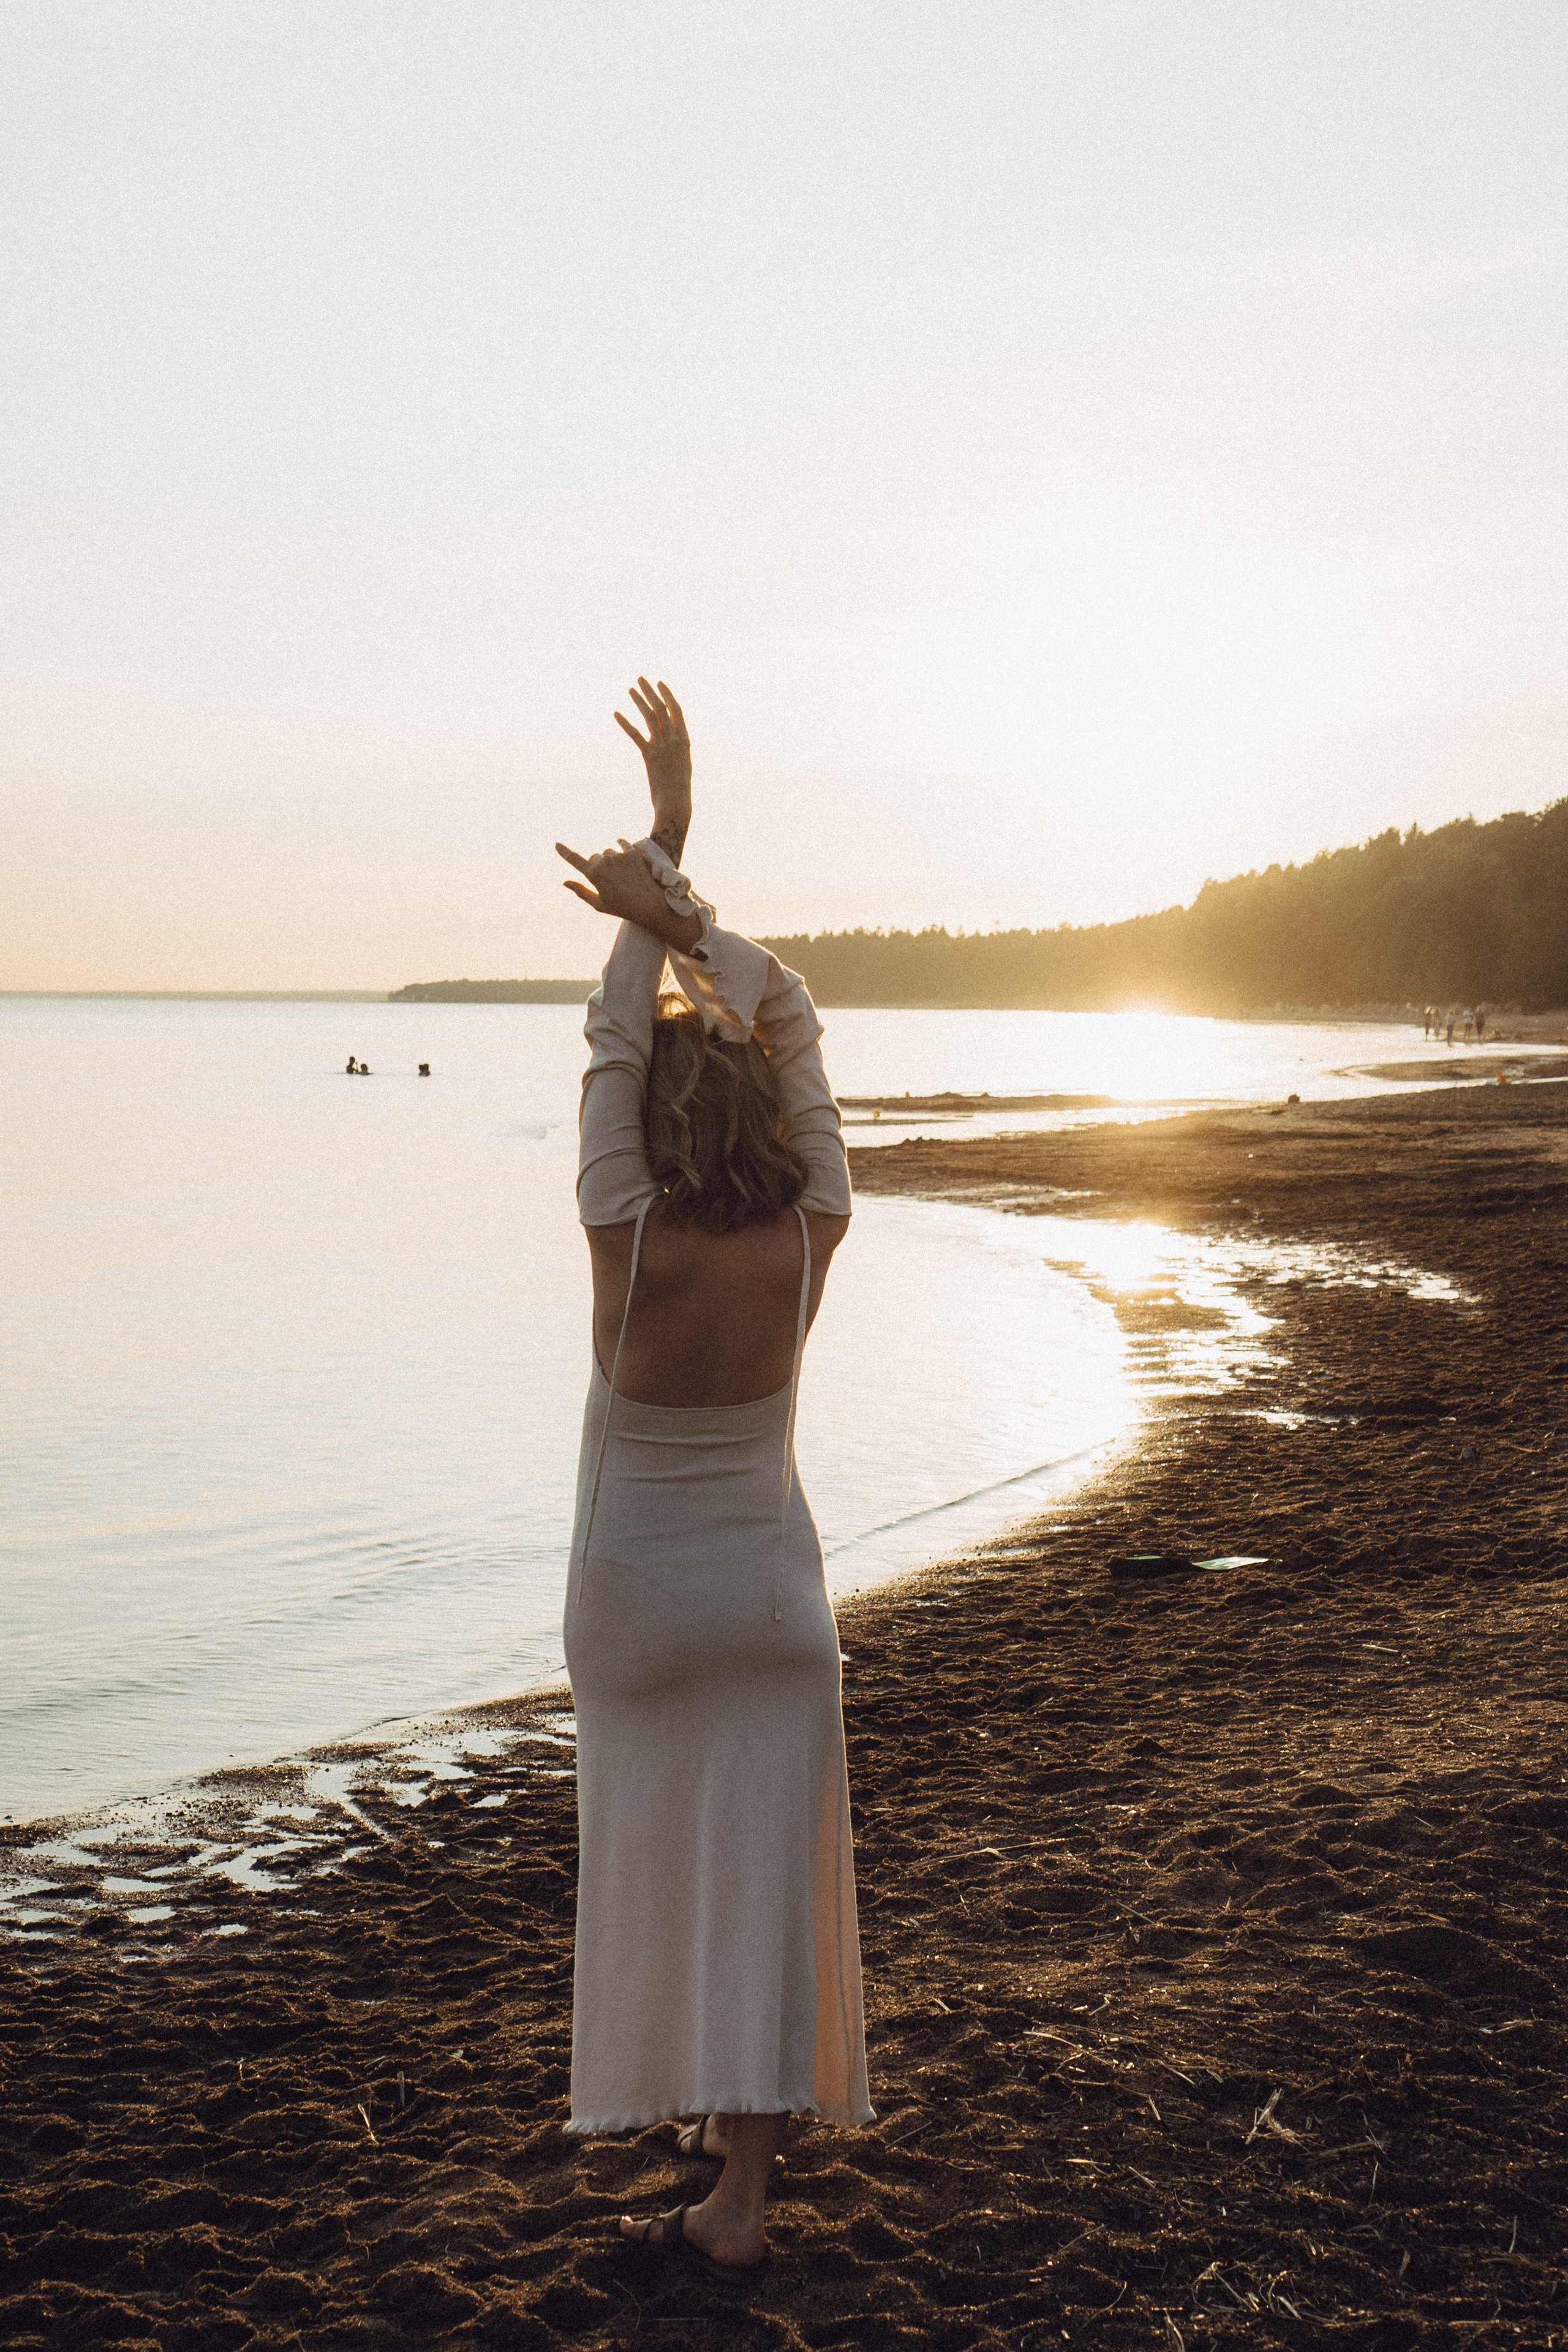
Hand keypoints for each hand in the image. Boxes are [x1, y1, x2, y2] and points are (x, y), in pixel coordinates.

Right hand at [555, 838, 702, 951]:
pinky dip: (622, 848)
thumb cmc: (623, 908)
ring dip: (611, 860)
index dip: (565, 852)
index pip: (575, 860)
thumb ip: (581, 891)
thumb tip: (565, 882)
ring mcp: (619, 856)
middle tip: (608, 880)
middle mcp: (605, 861)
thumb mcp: (599, 904)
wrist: (651, 905)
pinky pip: (623, 845)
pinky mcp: (633, 853)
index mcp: (594, 874)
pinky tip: (624, 853)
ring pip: (609, 853)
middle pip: (595, 857)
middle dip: (597, 865)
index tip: (557, 844)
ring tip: (622, 875)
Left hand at [615, 678, 690, 861]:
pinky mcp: (649, 756)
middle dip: (650, 692)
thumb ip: (676, 748)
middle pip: (661, 708)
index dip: (667, 695)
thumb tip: (671, 740)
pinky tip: (616, 713)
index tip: (659, 683)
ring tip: (630, 689)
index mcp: (685, 740)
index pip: (676, 710)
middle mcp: (674, 739)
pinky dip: (625, 723)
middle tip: (640, 679)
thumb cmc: (679, 788)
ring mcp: (662, 747)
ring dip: (639, 701)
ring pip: (649, 717)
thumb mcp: (682, 764)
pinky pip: (635, 735)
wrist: (677, 804)